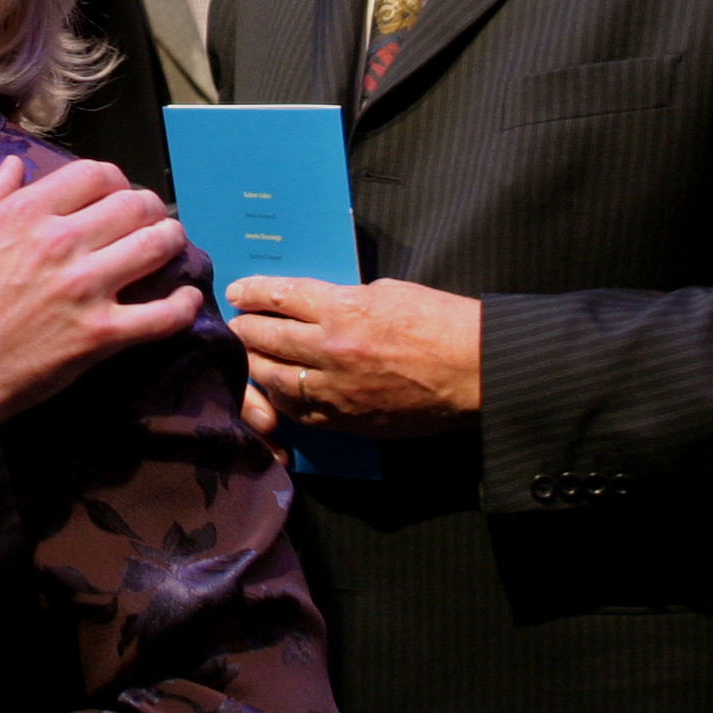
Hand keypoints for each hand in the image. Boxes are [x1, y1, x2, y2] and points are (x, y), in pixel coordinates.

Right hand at [0, 157, 195, 422]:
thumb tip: (14, 164)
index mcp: (26, 214)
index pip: (95, 174)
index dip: (113, 179)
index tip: (113, 193)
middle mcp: (62, 243)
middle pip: (135, 205)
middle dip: (148, 206)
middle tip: (147, 219)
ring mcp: (86, 290)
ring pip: (156, 247)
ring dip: (171, 242)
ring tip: (169, 246)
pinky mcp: (101, 336)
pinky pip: (162, 316)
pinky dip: (183, 305)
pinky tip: (186, 299)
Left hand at [227, 276, 479, 437]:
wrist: (477, 370)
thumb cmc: (443, 323)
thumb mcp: (389, 292)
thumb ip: (346, 299)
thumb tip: (314, 307)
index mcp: (345, 309)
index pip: (281, 297)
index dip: (254, 292)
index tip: (239, 292)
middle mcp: (333, 350)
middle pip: (268, 338)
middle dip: (245, 329)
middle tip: (235, 325)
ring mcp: (338, 390)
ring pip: (276, 378)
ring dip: (257, 364)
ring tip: (249, 356)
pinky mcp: (349, 420)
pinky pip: (301, 411)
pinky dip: (284, 398)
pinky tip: (277, 389)